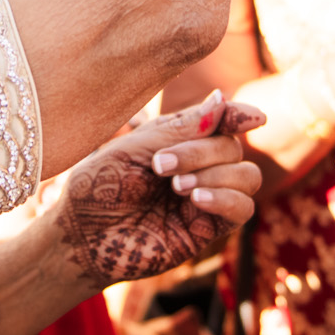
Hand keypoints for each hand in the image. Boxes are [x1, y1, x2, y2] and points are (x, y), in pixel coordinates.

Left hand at [56, 92, 264, 286]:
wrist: (79, 235)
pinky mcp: (207, 230)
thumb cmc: (98, 185)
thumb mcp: (135, 147)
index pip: (222, 120)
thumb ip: (181, 128)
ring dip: (215, 174)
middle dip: (202, 151)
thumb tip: (223, 99)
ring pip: (247, 176)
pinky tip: (195, 199)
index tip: (255, 116)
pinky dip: (226, 198)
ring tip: (176, 186)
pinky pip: (242, 209)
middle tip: (161, 164)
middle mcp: (198, 166)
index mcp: (179, 139)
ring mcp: (205, 198)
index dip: (239, 114)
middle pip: (233, 147)